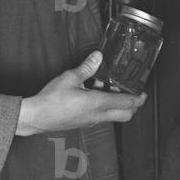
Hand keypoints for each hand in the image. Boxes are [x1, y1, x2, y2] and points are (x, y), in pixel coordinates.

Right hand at [16, 51, 145, 135]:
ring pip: (113, 116)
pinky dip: (104, 107)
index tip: (143, 94)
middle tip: (133, 94)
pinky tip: (93, 95)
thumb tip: (98, 56)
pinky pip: (101, 117)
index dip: (138, 99)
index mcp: (97, 104)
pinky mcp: (83, 123)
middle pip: (125, 115)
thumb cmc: (51, 100)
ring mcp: (90, 122)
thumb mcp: (70, 78)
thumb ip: (87, 67)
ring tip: (109, 88)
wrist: (36, 117)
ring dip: (116, 105)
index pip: (127, 104)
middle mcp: (97, 116)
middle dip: (133, 106)